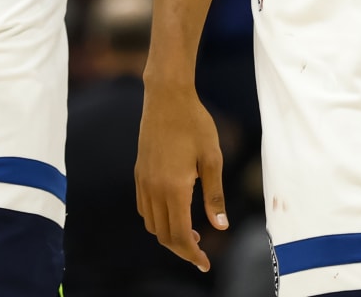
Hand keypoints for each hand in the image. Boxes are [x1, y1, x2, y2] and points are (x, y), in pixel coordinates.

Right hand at [135, 81, 226, 271]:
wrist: (167, 97)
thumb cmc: (195, 124)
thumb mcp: (212, 159)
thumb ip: (214, 196)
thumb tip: (220, 227)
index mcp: (173, 187)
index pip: (179, 235)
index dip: (191, 254)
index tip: (205, 263)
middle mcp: (154, 188)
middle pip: (163, 235)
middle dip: (181, 249)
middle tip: (201, 252)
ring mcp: (143, 181)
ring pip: (151, 224)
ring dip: (168, 235)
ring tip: (191, 233)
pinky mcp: (139, 173)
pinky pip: (144, 207)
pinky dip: (157, 219)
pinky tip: (174, 212)